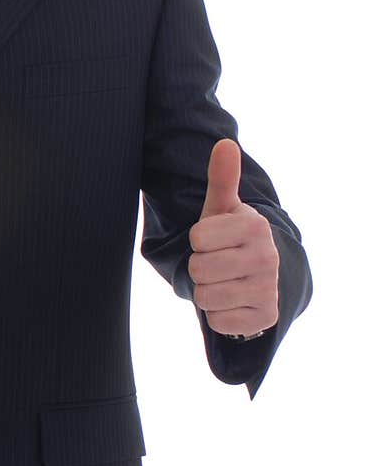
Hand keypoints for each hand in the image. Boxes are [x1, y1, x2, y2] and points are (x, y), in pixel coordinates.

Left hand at [188, 138, 278, 336]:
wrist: (257, 276)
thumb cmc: (230, 237)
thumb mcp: (222, 209)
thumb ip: (221, 179)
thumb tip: (225, 144)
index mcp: (256, 226)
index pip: (197, 239)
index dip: (198, 241)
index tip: (214, 240)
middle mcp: (267, 257)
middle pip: (199, 269)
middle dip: (200, 268)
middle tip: (217, 263)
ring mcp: (269, 289)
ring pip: (206, 297)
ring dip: (207, 292)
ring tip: (224, 282)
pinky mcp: (265, 318)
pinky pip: (218, 321)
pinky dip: (218, 315)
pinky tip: (233, 303)